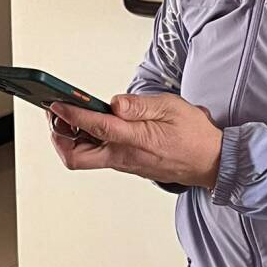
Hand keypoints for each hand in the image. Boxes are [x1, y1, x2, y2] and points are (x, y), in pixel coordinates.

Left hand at [48, 92, 222, 189]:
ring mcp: (123, 163)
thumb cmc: (194, 135)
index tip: (56, 103)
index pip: (94, 127)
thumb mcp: (171, 108)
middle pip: (76, 157)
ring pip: (83, 158)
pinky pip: (97, 157)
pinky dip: (85, 141)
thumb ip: (140, 106)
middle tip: (57, 114)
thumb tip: (114, 104)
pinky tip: (88, 125)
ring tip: (69, 116)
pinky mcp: (125, 164)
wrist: (210, 162)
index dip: (71, 114)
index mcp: (134, 140)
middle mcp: (124, 156)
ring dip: (70, 139)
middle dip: (59, 136)